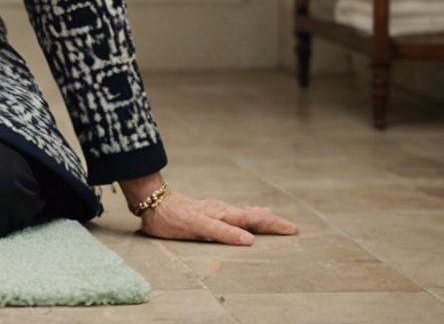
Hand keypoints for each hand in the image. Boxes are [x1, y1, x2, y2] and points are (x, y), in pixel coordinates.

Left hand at [138, 190, 297, 245]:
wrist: (151, 202)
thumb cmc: (172, 218)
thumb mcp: (197, 227)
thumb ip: (223, 232)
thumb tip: (249, 240)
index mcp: (223, 215)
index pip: (255, 220)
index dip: (274, 225)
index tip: (292, 229)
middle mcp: (221, 211)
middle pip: (253, 215)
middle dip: (272, 221)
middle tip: (291, 226)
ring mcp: (214, 210)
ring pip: (243, 213)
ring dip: (259, 217)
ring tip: (271, 218)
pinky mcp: (205, 211)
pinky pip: (232, 213)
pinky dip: (244, 215)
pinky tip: (242, 216)